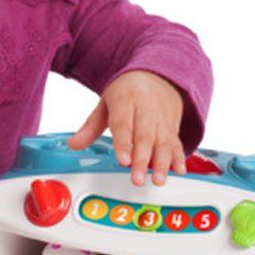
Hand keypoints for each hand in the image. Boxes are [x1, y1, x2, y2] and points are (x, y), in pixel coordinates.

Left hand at [67, 70, 186, 186]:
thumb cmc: (129, 92)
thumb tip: (74, 144)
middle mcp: (146, 109)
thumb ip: (90, 127)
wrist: (157, 75)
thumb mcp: (106, 103)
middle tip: (138, 178)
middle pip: (145, 136)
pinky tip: (179, 170)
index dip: (123, 143)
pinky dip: (179, 157)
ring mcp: (162, 119)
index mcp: (126, 100)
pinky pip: (177, 142)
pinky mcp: (173, 127)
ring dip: (162, 163)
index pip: (123, 124)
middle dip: (142, 159)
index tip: (123, 160)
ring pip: (163, 142)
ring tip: (158, 179)